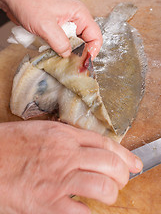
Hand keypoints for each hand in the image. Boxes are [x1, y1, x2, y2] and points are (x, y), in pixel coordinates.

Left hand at [0, 0, 101, 58]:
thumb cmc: (29, 0)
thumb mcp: (45, 25)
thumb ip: (59, 42)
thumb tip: (67, 55)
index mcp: (79, 14)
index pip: (95, 37)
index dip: (92, 52)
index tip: (84, 63)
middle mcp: (75, 20)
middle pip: (85, 42)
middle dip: (80, 55)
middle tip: (72, 66)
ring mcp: (66, 24)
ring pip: (74, 44)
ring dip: (68, 53)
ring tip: (62, 61)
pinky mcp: (57, 29)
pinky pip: (63, 43)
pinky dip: (60, 50)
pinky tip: (54, 55)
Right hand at [0, 121, 141, 213]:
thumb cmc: (14, 143)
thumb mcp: (45, 131)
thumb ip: (69, 138)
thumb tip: (89, 148)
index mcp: (65, 136)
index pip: (105, 144)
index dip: (125, 155)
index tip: (135, 163)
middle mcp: (66, 155)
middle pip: (110, 164)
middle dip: (122, 175)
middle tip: (120, 180)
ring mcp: (58, 179)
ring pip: (102, 187)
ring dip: (110, 193)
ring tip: (106, 194)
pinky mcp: (46, 202)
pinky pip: (80, 213)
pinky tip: (86, 210)